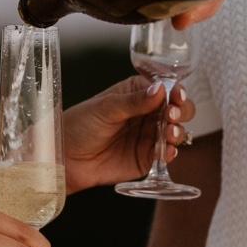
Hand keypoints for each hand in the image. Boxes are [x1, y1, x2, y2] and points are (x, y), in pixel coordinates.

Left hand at [62, 76, 196, 194]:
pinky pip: (165, 154)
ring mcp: (149, 135)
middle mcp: (147, 113)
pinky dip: (170, 152)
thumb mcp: (106, 108)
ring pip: (175, 132)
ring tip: (169, 134)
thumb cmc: (80, 125)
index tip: (176, 96)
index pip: (165, 88)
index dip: (175, 91)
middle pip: (177, 109)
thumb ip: (134, 101)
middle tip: (172, 115)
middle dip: (181, 111)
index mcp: (138, 93)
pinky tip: (167, 151)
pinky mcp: (147, 158)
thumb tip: (159, 89)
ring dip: (178, 132)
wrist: (66, 157)